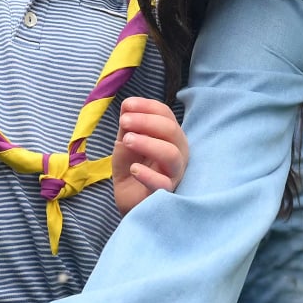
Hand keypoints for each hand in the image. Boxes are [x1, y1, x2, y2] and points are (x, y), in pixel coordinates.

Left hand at [111, 97, 188, 214]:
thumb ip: (128, 125)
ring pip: (172, 154)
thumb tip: (127, 105)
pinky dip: (148, 175)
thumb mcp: (126, 141)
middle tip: (124, 122)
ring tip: (127, 141)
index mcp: (170, 136)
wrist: (128, 198)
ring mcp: (174, 173)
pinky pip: (163, 183)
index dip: (147, 107)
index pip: (166, 114)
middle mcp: (178, 151)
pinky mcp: (166, 193)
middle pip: (171, 130)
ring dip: (148, 143)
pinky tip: (134, 169)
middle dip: (146, 122)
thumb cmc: (132, 166)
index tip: (127, 106)